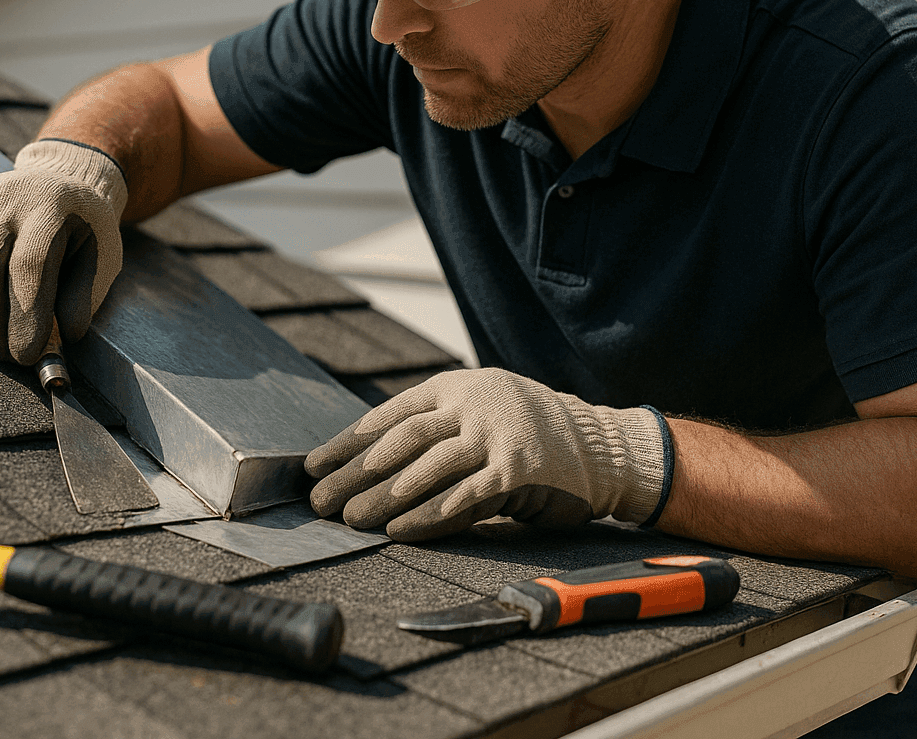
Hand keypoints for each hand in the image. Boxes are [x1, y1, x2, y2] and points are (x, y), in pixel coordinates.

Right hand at [0, 139, 127, 363]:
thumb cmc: (80, 228)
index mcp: (48, 208)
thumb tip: (64, 336)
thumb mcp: (101, 254)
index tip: (26, 354)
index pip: (28, 266)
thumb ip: (84, 296)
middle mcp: (1, 200)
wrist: (55, 181)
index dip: (25, 317)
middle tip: (1, 354)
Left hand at [305, 368, 668, 541]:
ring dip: (382, 499)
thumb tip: (367, 461)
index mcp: (455, 385)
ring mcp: (496, 435)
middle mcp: (472, 403)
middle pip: (400, 442)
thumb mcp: (479, 411)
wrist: (601, 447)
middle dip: (354, 474)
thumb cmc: (528, 436)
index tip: (314, 466)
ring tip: (350, 520)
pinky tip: (398, 532)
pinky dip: (427, 517)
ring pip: (425, 469)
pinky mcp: (516, 471)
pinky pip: (461, 498)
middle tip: (321, 501)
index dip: (347, 442)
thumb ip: (435, 426)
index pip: (388, 414)